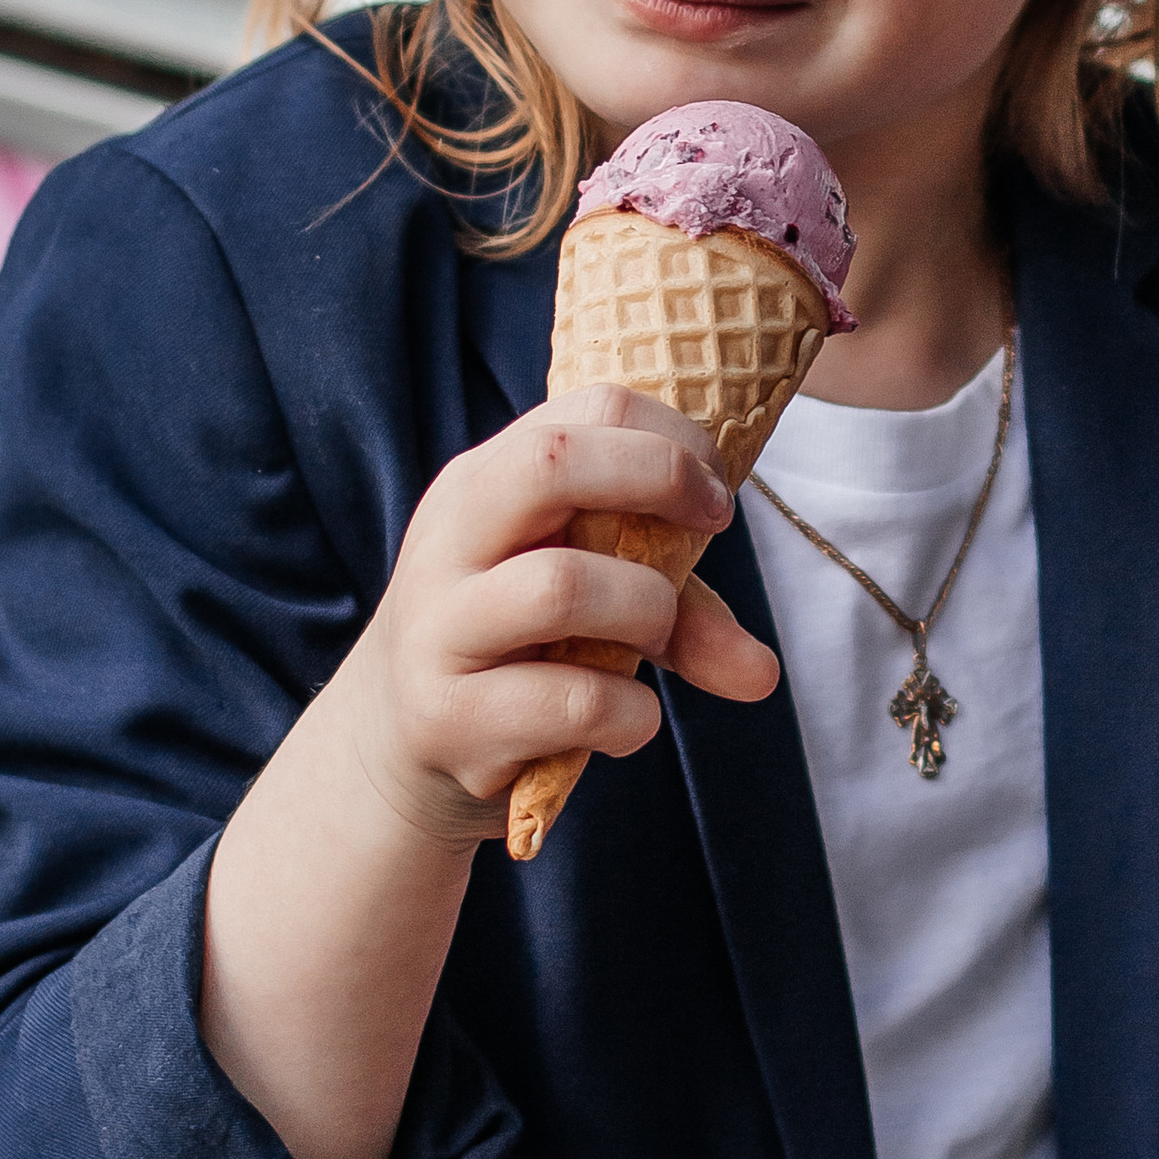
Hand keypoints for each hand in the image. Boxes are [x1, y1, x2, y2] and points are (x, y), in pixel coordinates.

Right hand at [336, 384, 780, 844]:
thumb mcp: (592, 606)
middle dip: (656, 480)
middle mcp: (449, 542)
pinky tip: (626, 723)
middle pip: (551, 464)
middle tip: (706, 529)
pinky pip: (568, 702)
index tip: (716, 498)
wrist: (397, 745)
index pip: (587, 413)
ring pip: (561, 588)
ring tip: (652, 641)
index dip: (675, 443)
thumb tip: (761, 672)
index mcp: (483, 483)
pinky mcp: (447, 719)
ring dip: (646, 612)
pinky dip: (629, 713)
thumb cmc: (518, 647)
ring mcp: (439, 630)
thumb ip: (681, 612)